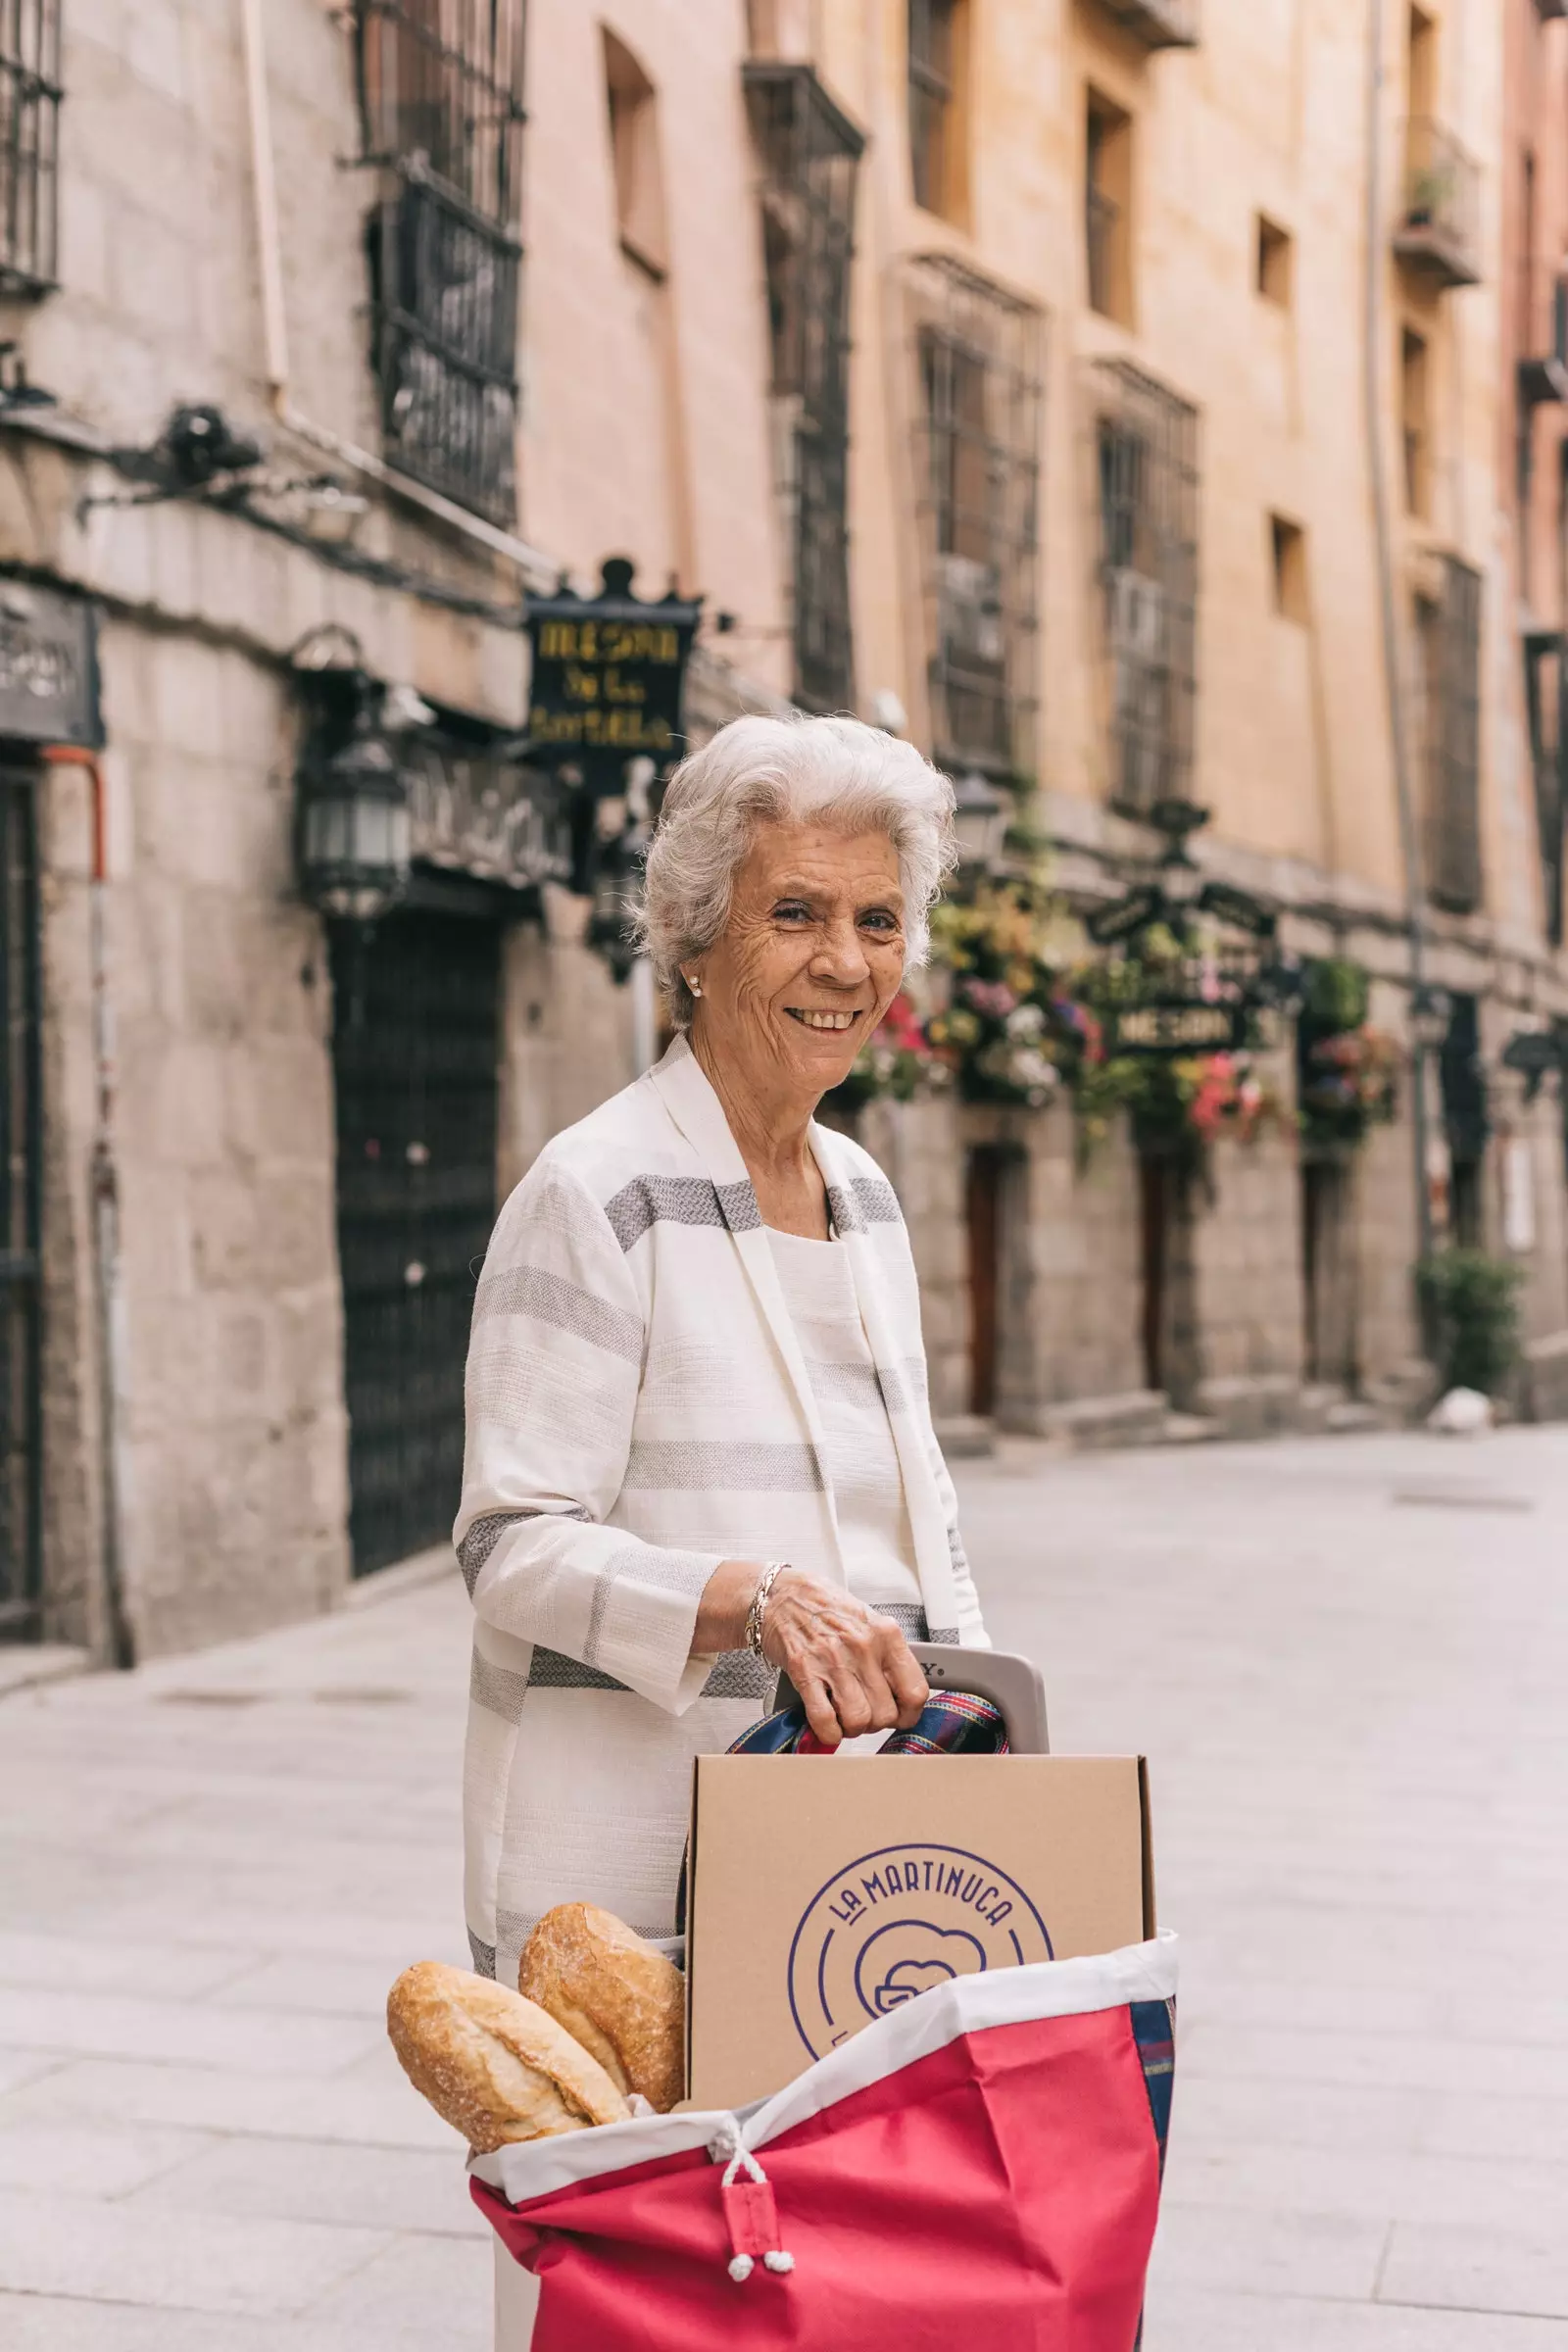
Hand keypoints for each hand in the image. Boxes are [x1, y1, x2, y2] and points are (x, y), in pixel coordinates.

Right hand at [760, 1571, 928, 1747]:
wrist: (781, 1594)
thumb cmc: (824, 1607)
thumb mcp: (868, 1620)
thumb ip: (887, 1654)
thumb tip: (901, 1692)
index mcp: (885, 1633)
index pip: (914, 1691)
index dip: (909, 1714)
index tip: (901, 1716)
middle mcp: (863, 1647)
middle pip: (886, 1713)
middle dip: (876, 1723)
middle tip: (867, 1714)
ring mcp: (833, 1660)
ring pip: (858, 1720)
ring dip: (852, 1728)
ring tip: (845, 1718)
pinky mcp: (804, 1672)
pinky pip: (824, 1718)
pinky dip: (828, 1732)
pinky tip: (827, 1725)